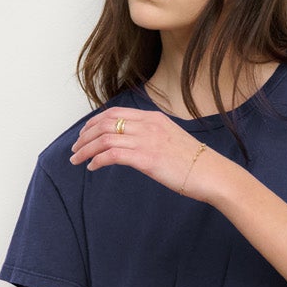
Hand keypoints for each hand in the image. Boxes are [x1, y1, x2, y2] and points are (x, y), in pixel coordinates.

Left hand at [69, 107, 217, 199]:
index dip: (94, 122)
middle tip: (75, 148)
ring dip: (86, 149)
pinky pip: (112, 154)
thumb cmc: (195, 163)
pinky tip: (92, 168)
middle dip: (85, 135)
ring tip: (77, 159)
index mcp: (152, 118)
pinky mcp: (145, 158)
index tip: (85, 134)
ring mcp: (146, 140)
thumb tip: (136, 148)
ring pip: (104, 138)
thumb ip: (152, 138)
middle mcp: (147, 125)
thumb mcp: (171, 141)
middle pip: (105, 122)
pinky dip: (97, 160)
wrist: (211, 173)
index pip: (115, 113)